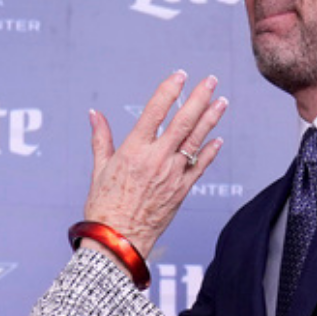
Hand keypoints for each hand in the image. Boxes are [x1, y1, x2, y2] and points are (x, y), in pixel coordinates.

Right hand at [84, 71, 228, 255]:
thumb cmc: (105, 206)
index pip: (156, 111)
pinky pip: (200, 167)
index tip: (179, 76)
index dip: (169, 91)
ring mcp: (172, 175)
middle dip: (198, 98)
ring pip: (196, 141)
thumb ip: (101, 138)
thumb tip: (94, 114)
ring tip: (222, 102)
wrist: (118, 240)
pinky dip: (210, 152)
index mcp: (134, 150)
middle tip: (210, 81)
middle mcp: (156, 159)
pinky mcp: (181, 191)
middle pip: (183, 122)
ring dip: (211, 119)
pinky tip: (219, 138)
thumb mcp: (99, 168)